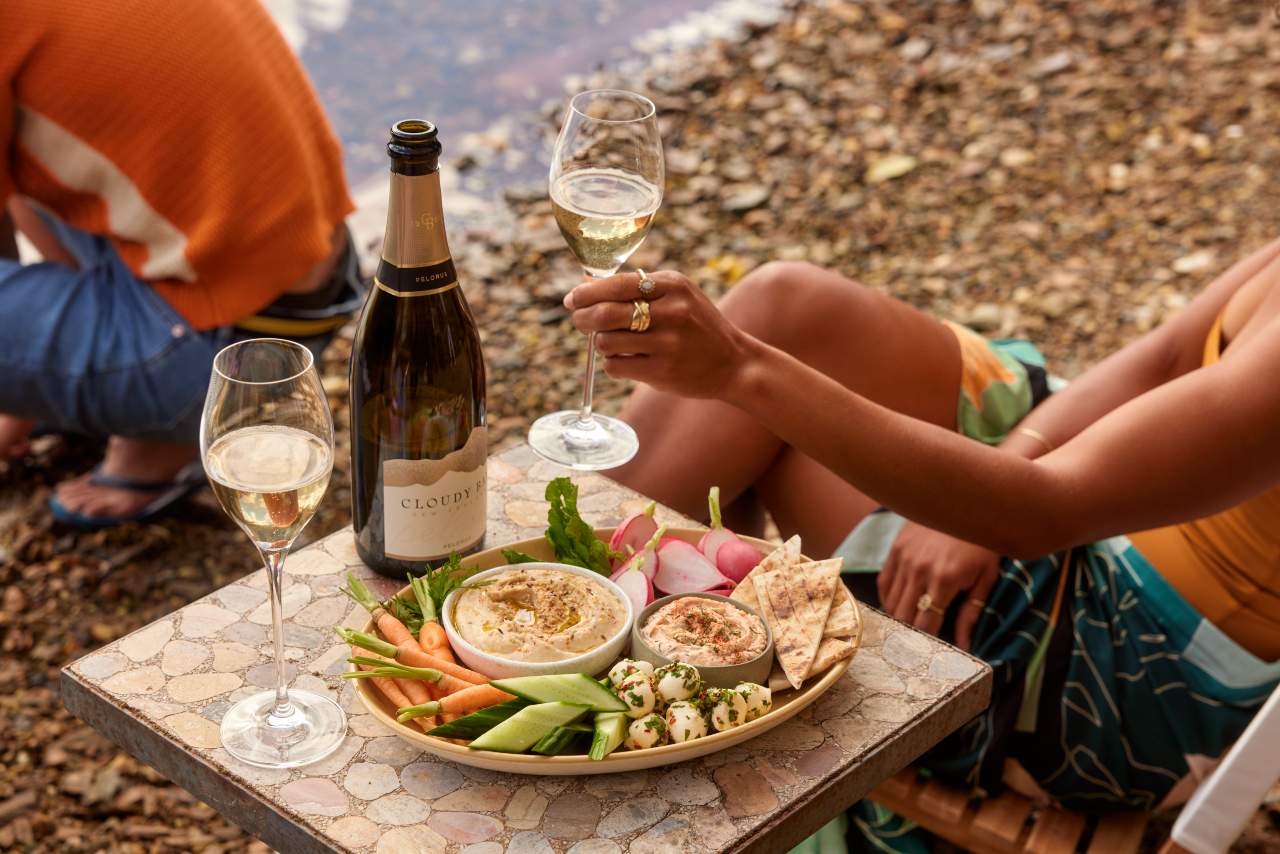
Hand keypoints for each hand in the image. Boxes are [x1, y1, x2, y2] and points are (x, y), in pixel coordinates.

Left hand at [564, 271, 755, 398]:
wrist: (734, 363)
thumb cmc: (696, 326)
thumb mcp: (677, 296)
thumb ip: (636, 288)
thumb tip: (585, 283)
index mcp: (672, 285)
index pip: (616, 285)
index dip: (586, 293)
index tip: (572, 300)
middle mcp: (671, 311)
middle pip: (605, 313)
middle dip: (583, 319)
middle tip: (580, 323)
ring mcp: (668, 342)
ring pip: (606, 342)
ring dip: (601, 344)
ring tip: (612, 344)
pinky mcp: (662, 370)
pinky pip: (616, 366)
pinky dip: (612, 364)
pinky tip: (625, 362)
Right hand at [878, 520, 999, 649]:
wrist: (967, 502)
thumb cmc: (983, 543)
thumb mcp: (986, 578)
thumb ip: (972, 613)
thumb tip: (964, 645)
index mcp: (945, 580)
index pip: (927, 624)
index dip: (926, 643)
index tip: (928, 655)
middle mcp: (920, 571)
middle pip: (904, 616)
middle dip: (909, 635)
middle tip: (914, 647)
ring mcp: (905, 559)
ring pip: (892, 602)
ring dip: (898, 618)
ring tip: (905, 630)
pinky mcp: (896, 549)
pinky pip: (884, 583)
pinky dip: (888, 599)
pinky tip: (898, 606)